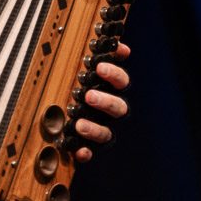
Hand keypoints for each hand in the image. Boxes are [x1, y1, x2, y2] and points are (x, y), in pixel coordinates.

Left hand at [73, 41, 129, 162]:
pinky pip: (92, 153)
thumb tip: (121, 47)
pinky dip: (86, 153)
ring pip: (106, 133)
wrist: (97, 135)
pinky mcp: (96, 148)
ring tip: (80, 125)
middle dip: (105, 101)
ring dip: (94, 129)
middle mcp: (114, 113)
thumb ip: (110, 64)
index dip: (114, 74)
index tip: (101, 66)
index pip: (121, 82)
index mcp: (115, 93)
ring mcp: (108, 131)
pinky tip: (79, 152)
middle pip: (118, 108)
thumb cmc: (97, 98)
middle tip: (89, 96)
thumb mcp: (101, 78)